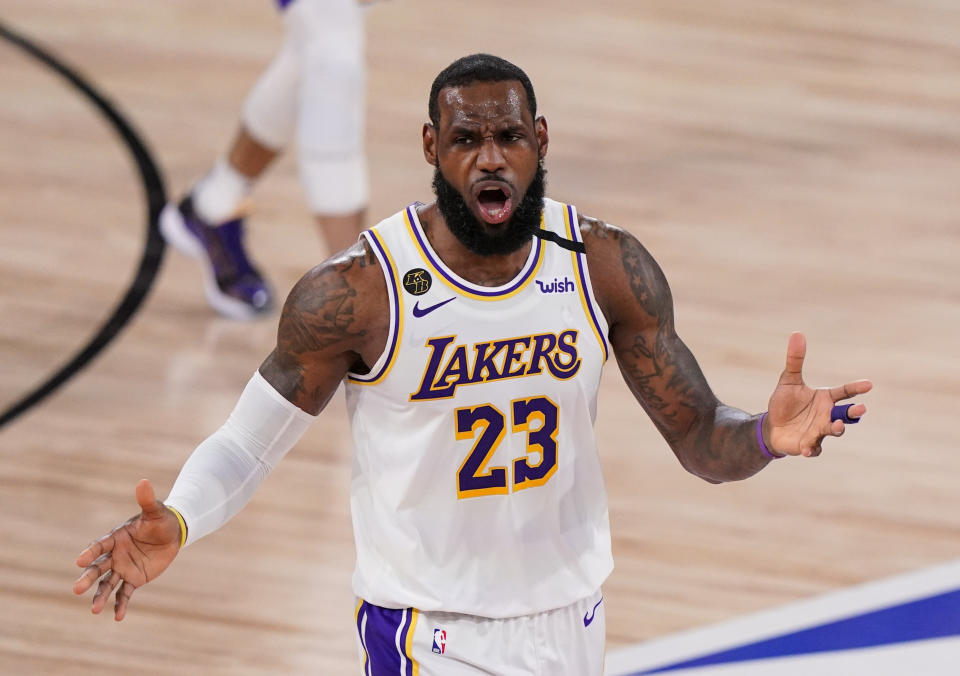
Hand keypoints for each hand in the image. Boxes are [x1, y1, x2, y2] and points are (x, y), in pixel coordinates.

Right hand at [73, 479, 180, 619]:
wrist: (172, 533)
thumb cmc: (161, 520)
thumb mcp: (155, 511)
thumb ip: (147, 500)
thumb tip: (143, 481)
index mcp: (116, 537)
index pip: (100, 545)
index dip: (91, 552)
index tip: (80, 560)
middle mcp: (115, 554)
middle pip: (98, 568)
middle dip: (88, 578)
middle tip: (76, 589)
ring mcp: (123, 568)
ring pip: (107, 584)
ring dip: (100, 596)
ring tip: (94, 610)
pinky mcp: (134, 579)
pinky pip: (125, 593)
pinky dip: (121, 605)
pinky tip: (117, 617)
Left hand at [766, 332, 872, 456]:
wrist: (772, 426)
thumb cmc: (785, 403)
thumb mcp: (788, 380)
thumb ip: (795, 360)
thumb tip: (797, 334)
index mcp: (826, 399)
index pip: (844, 392)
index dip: (856, 388)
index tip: (869, 384)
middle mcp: (827, 415)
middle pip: (845, 414)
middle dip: (854, 412)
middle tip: (860, 409)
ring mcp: (819, 431)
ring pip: (833, 430)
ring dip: (836, 428)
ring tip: (836, 425)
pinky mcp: (809, 444)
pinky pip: (814, 448)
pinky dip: (812, 449)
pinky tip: (807, 449)